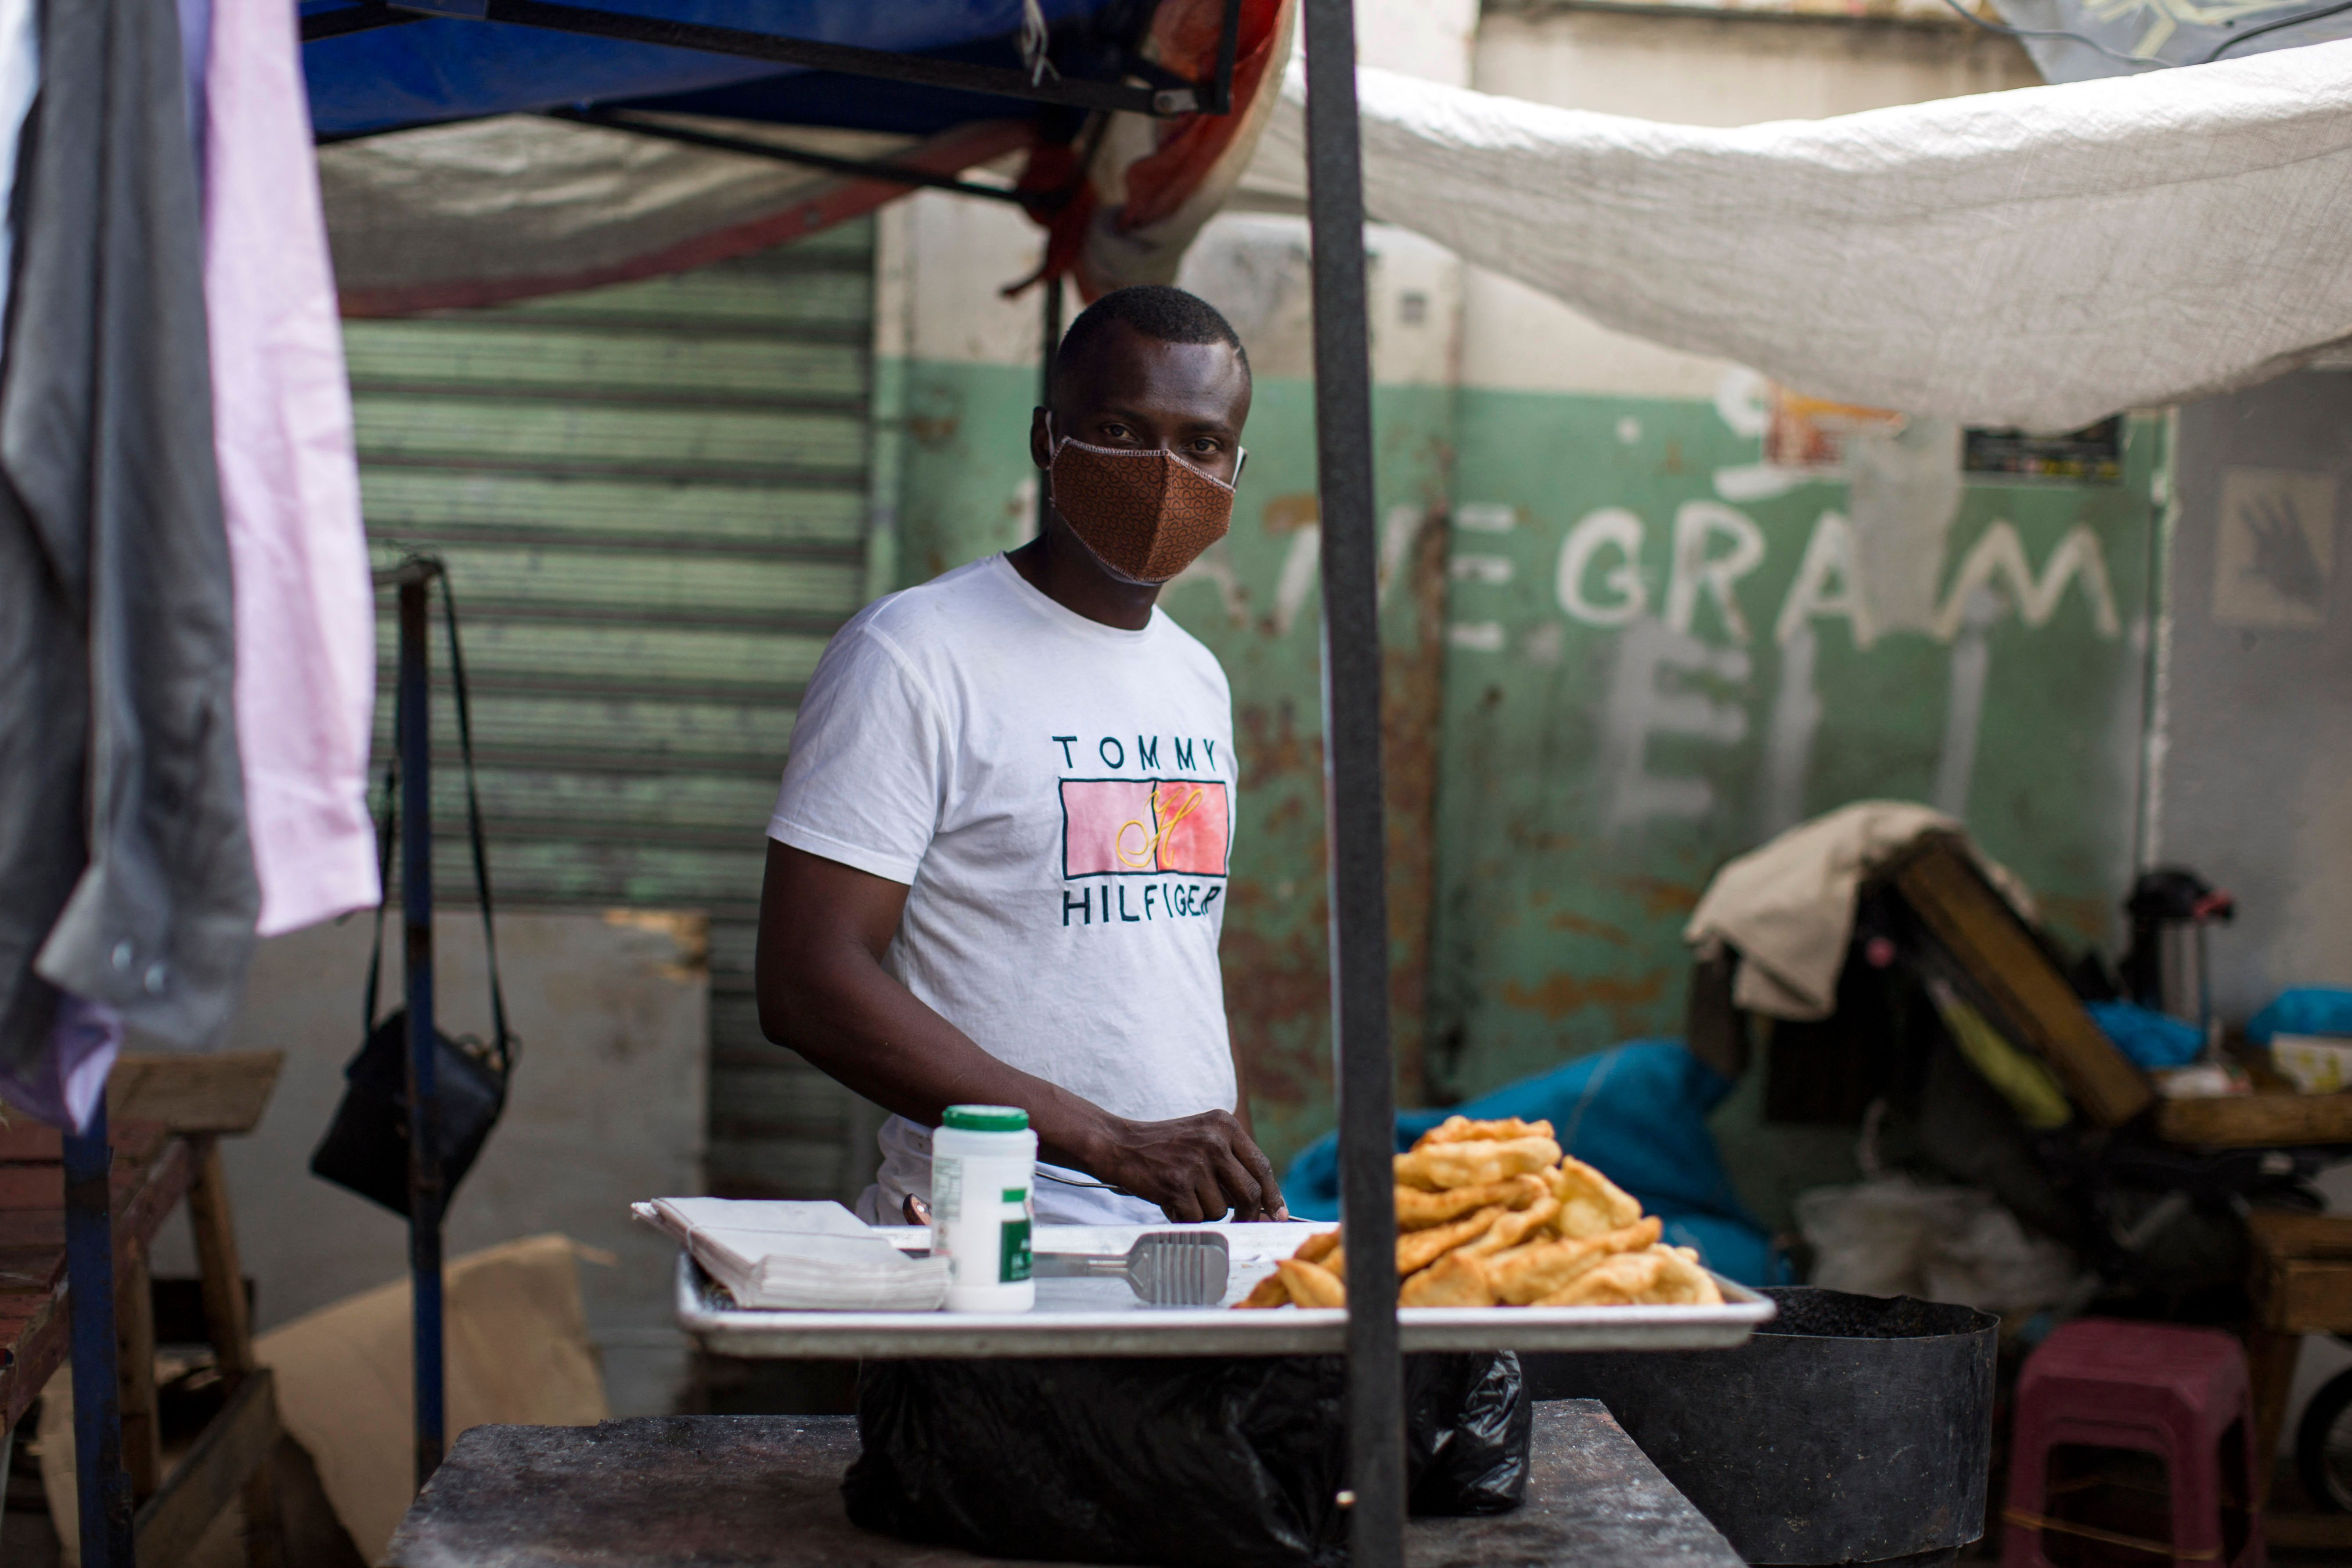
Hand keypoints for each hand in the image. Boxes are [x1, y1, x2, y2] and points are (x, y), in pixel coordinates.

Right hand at [1091, 1109, 1286, 1222]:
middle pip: (1250, 1192)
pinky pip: (1196, 1217)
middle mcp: (1214, 1140)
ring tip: (1184, 1195)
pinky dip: (1185, 1216)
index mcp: (1225, 1126)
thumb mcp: (1203, 1140)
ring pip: (1221, 1209)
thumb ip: (1232, 1165)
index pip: (1262, 1166)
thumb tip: (1263, 1204)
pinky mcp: (1177, 1183)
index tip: (1278, 1213)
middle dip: (1248, 1215)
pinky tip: (1170, 1200)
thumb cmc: (1163, 1147)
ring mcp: (1196, 1162)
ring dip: (1204, 1211)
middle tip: (1242, 1224)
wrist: (1119, 1144)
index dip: (1273, 1195)